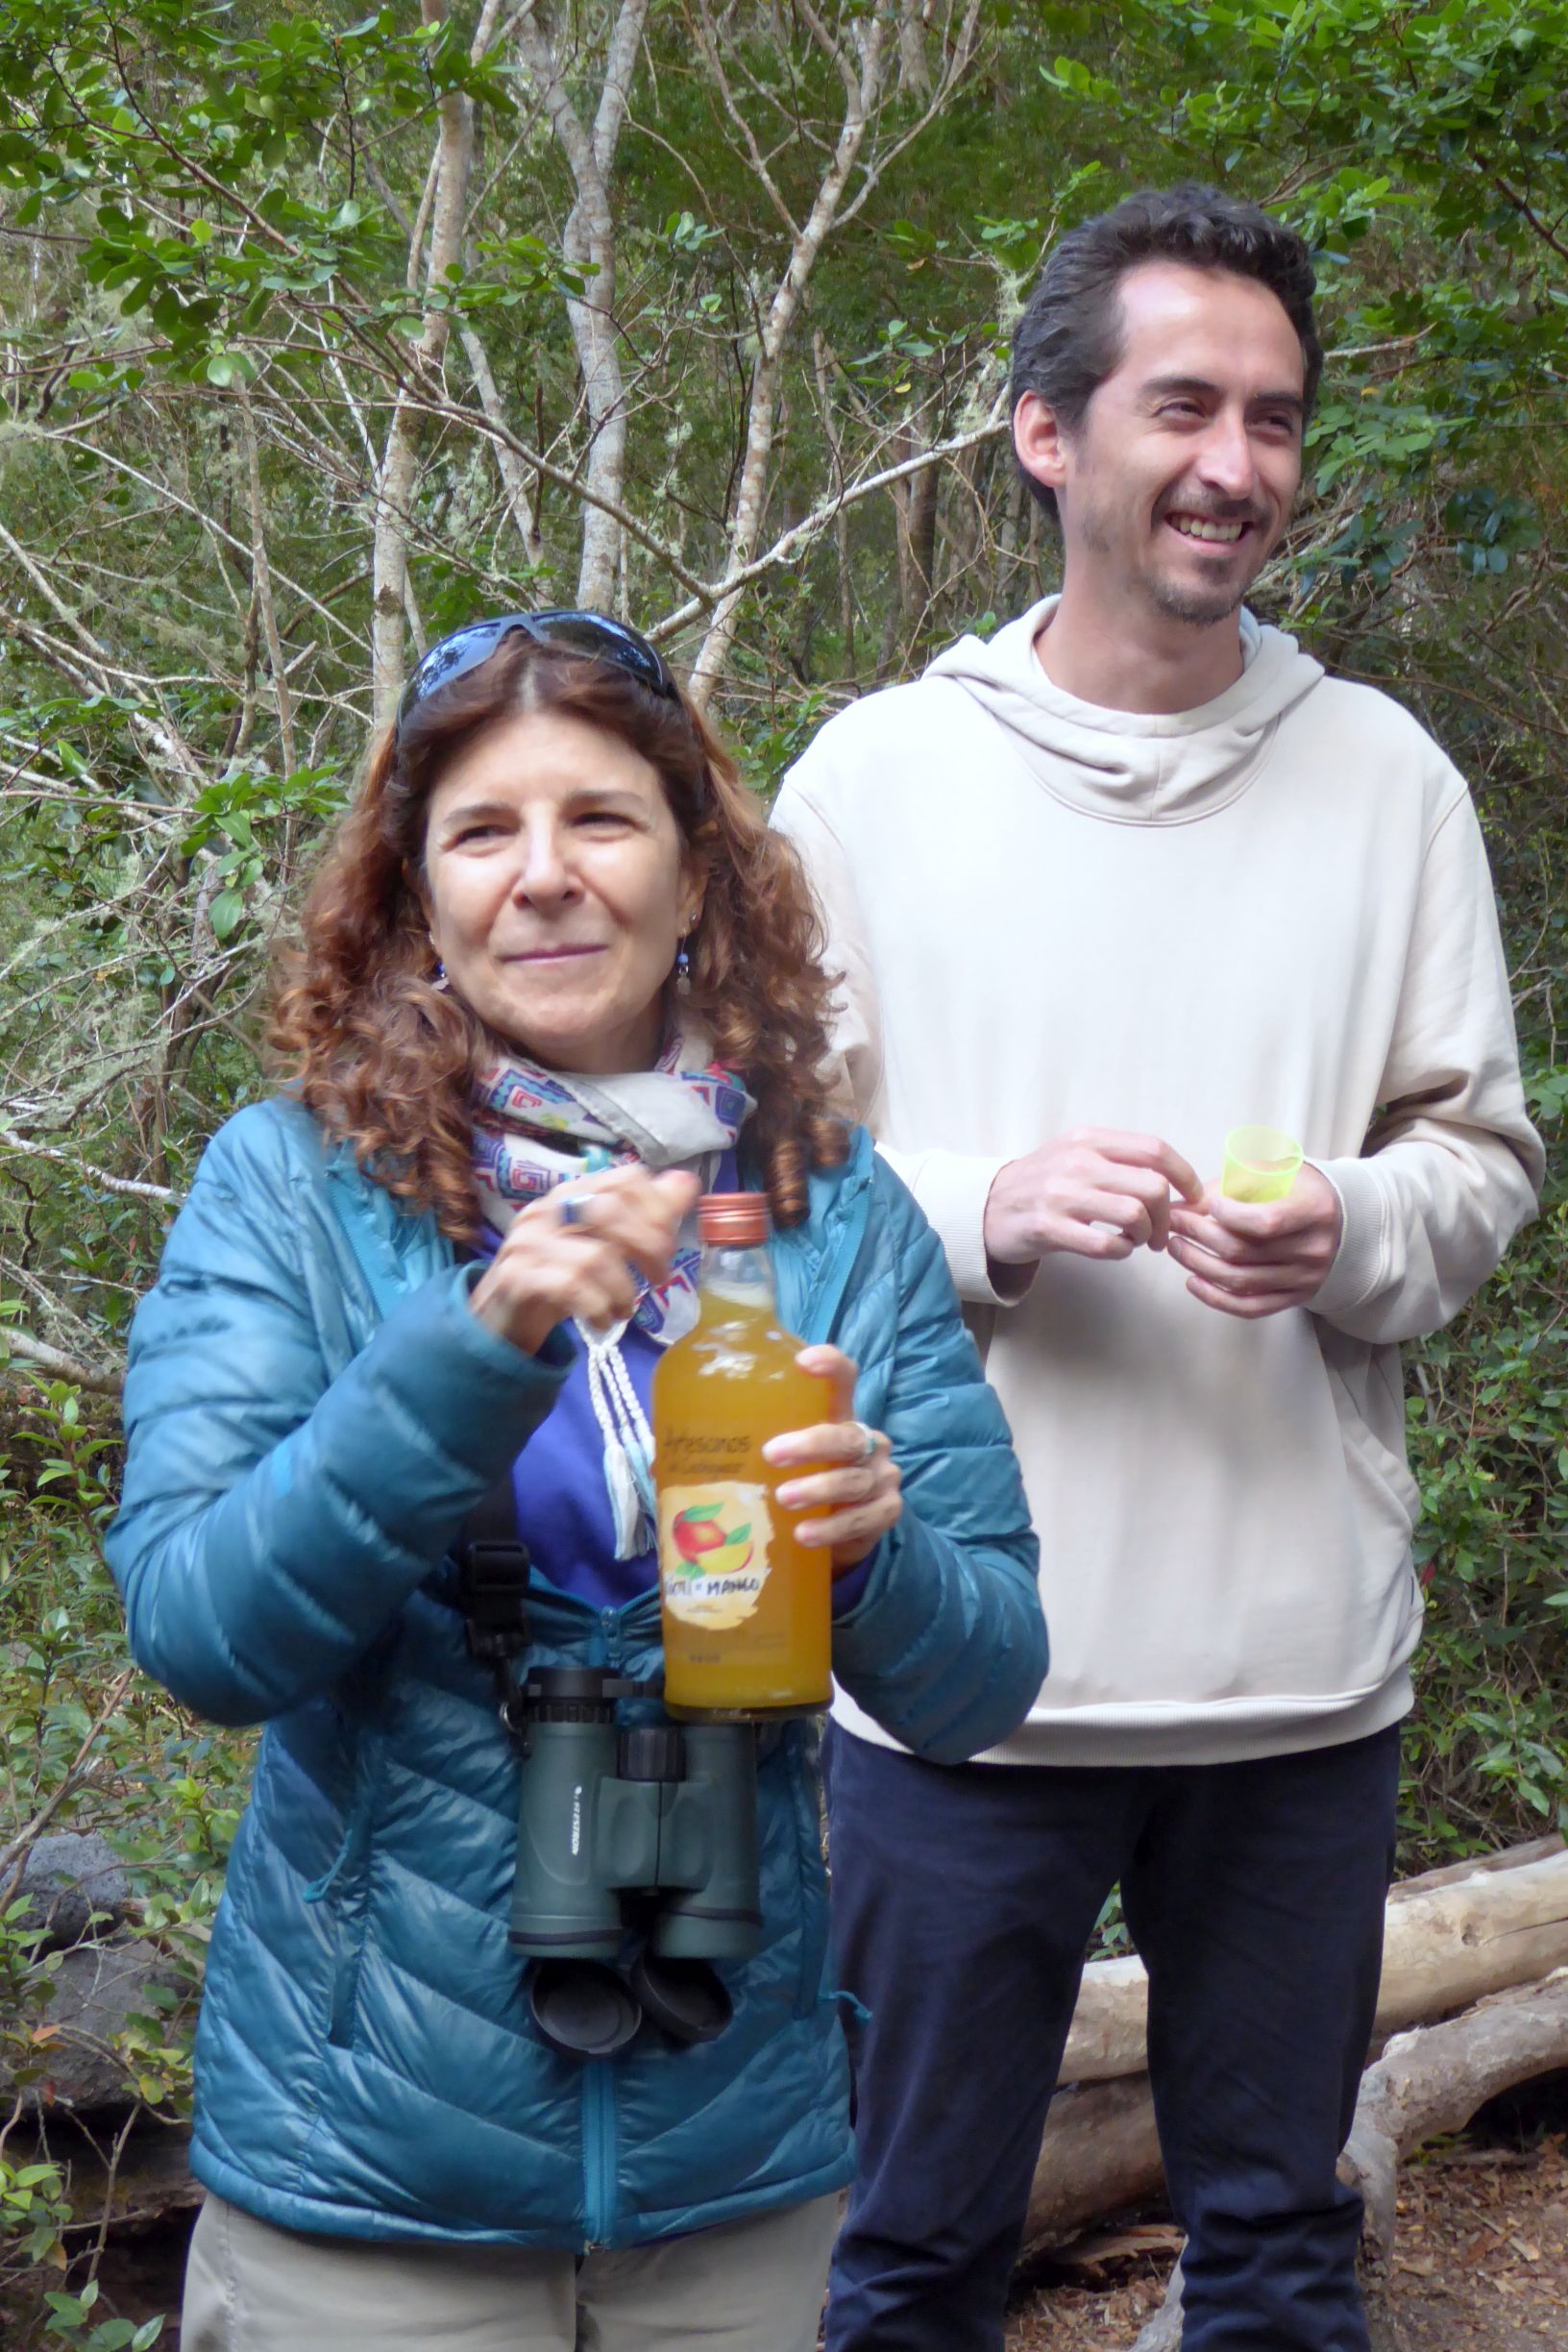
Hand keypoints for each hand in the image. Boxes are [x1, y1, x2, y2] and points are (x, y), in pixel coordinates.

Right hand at [469, 1166, 701, 1355]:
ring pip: (595, 1257)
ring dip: (624, 1292)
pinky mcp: (518, 1278)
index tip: (668, 1247)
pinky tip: (603, 1321)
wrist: (500, 1317)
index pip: (626, 1179)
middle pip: (611, 1212)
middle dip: (649, 1249)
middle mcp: (547, 1209)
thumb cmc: (559, 1276)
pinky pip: (571, 1287)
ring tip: (624, 1309)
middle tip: (659, 1278)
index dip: (658, 1209)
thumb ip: (643, 1216)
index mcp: (572, 1194)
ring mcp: (528, 1242)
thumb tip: (686, 1183)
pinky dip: (599, 1309)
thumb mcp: (602, 1244)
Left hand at [762, 1344, 902, 1574]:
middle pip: (847, 1436)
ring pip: (853, 1479)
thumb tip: (674, 1448)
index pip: (844, 1379)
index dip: (830, 1365)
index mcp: (841, 1418)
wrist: (839, 1537)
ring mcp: (881, 1477)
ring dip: (817, 1489)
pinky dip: (832, 1527)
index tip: (801, 1361)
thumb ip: (752, 1447)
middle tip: (772, 1454)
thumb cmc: (803, 1486)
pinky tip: (805, 1534)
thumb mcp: (783, 1462)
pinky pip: (861, 1518)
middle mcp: (868, 1442)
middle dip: (811, 1444)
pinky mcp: (887, 1511)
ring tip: (784, 1499)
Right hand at [984, 1130, 1204, 1269]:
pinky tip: (1116, 1249)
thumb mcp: (1076, 1155)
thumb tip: (1175, 1182)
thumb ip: (1119, 1161)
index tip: (1192, 1197)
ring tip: (1136, 1241)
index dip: (1184, 1176)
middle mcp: (1077, 1162)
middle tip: (1159, 1232)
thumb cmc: (1042, 1183)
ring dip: (1145, 1235)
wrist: (986, 1206)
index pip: (1154, 1150)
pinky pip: (1106, 1244)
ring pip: (1134, 1214)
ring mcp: (1061, 1195)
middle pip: (1152, 1186)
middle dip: (1167, 1215)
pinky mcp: (1049, 1227)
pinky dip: (1122, 1251)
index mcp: (1089, 1140)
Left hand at [1166, 1165, 1343, 1318]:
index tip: (1206, 1203)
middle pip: (1244, 1252)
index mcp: (1314, 1210)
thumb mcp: (1274, 1173)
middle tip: (1175, 1223)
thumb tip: (1185, 1205)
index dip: (1228, 1215)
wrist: (1342, 1219)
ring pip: (1241, 1280)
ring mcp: (1306, 1278)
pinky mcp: (1296, 1298)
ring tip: (1176, 1247)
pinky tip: (1193, 1281)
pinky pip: (1251, 1307)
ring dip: (1198, 1265)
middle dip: (1199, 1235)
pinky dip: (1216, 1298)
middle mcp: (1314, 1249)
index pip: (1265, 1222)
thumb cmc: (1299, 1189)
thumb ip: (1233, 1186)